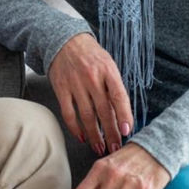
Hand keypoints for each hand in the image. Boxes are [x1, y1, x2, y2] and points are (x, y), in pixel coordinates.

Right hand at [49, 34, 133, 154]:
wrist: (65, 40)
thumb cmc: (91, 55)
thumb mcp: (108, 65)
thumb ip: (115, 87)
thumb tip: (123, 115)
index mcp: (108, 71)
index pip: (119, 97)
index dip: (124, 116)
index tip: (127, 131)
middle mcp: (92, 78)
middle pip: (104, 111)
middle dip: (111, 133)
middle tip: (116, 148)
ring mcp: (75, 84)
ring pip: (87, 116)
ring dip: (94, 135)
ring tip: (100, 148)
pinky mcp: (61, 89)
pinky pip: (68, 113)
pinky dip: (75, 127)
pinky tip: (81, 137)